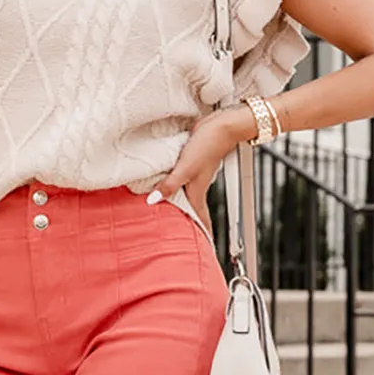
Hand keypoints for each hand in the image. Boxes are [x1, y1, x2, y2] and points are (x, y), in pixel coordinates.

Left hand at [149, 108, 248, 229]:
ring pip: (184, 195)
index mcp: (197, 191)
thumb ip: (169, 185)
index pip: (199, 219)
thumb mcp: (185, 168)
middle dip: (188, 223)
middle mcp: (196, 186)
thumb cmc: (207, 146)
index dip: (202, 234)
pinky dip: (174, 186)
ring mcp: (193, 175)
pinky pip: (180, 180)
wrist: (220, 126)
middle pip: (191, 209)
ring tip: (169, 215)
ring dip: (179, 205)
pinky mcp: (190, 163)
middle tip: (178, 236)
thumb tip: (153, 200)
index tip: (203, 248)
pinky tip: (166, 184)